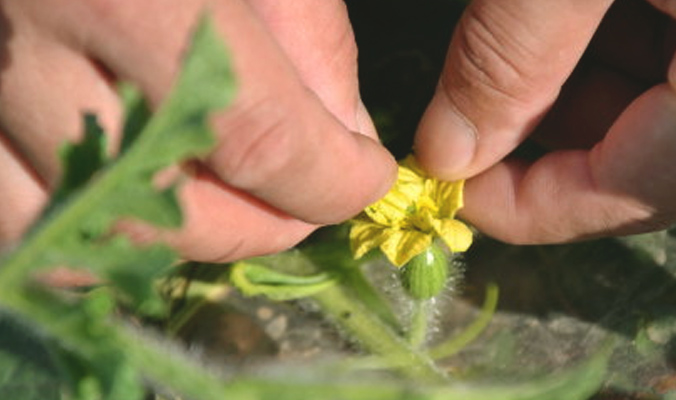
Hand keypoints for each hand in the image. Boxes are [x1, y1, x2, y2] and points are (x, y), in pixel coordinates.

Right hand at [0, 0, 395, 260]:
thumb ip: (303, 25)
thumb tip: (341, 130)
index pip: (255, 136)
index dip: (329, 179)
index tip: (365, 176)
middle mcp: (19, 53)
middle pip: (174, 211)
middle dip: (268, 221)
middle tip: (307, 196)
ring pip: (86, 233)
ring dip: (180, 235)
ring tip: (232, 196)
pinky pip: (16, 221)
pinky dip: (94, 226)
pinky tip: (145, 187)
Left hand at [414, 0, 675, 243]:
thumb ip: (511, 53)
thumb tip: (445, 152)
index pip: (625, 194)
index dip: (523, 205)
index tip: (442, 185)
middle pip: (639, 163)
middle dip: (539, 144)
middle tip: (464, 109)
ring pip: (653, 114)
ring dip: (567, 93)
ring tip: (514, 42)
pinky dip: (606, 49)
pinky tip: (565, 16)